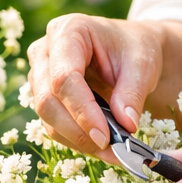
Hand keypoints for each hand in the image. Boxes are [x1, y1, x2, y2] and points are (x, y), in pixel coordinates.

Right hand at [26, 15, 166, 159]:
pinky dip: (75, 139)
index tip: (105, 136)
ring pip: (46, 115)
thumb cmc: (134, 49)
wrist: (130, 48)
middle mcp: (45, 50)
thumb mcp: (143, 65)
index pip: (64, 77)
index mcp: (68, 31)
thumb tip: (125, 126)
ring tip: (111, 152)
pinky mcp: (42, 93)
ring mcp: (39, 73)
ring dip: (76, 139)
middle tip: (110, 150)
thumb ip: (132, 93)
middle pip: (47, 99)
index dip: (82, 111)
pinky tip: (100, 146)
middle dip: (77, 130)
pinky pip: (52, 122)